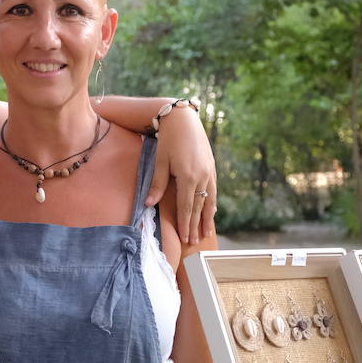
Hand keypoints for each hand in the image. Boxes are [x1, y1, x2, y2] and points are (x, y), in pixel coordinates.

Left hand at [147, 107, 215, 243]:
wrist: (184, 120)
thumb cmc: (169, 140)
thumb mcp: (160, 162)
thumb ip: (157, 184)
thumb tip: (148, 204)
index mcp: (188, 177)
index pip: (186, 207)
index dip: (185, 224)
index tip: (185, 238)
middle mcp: (202, 177)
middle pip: (200, 207)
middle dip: (197, 226)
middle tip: (195, 242)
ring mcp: (209, 173)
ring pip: (210, 201)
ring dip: (208, 218)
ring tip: (207, 233)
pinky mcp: (212, 168)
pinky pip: (213, 191)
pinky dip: (212, 204)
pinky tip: (211, 211)